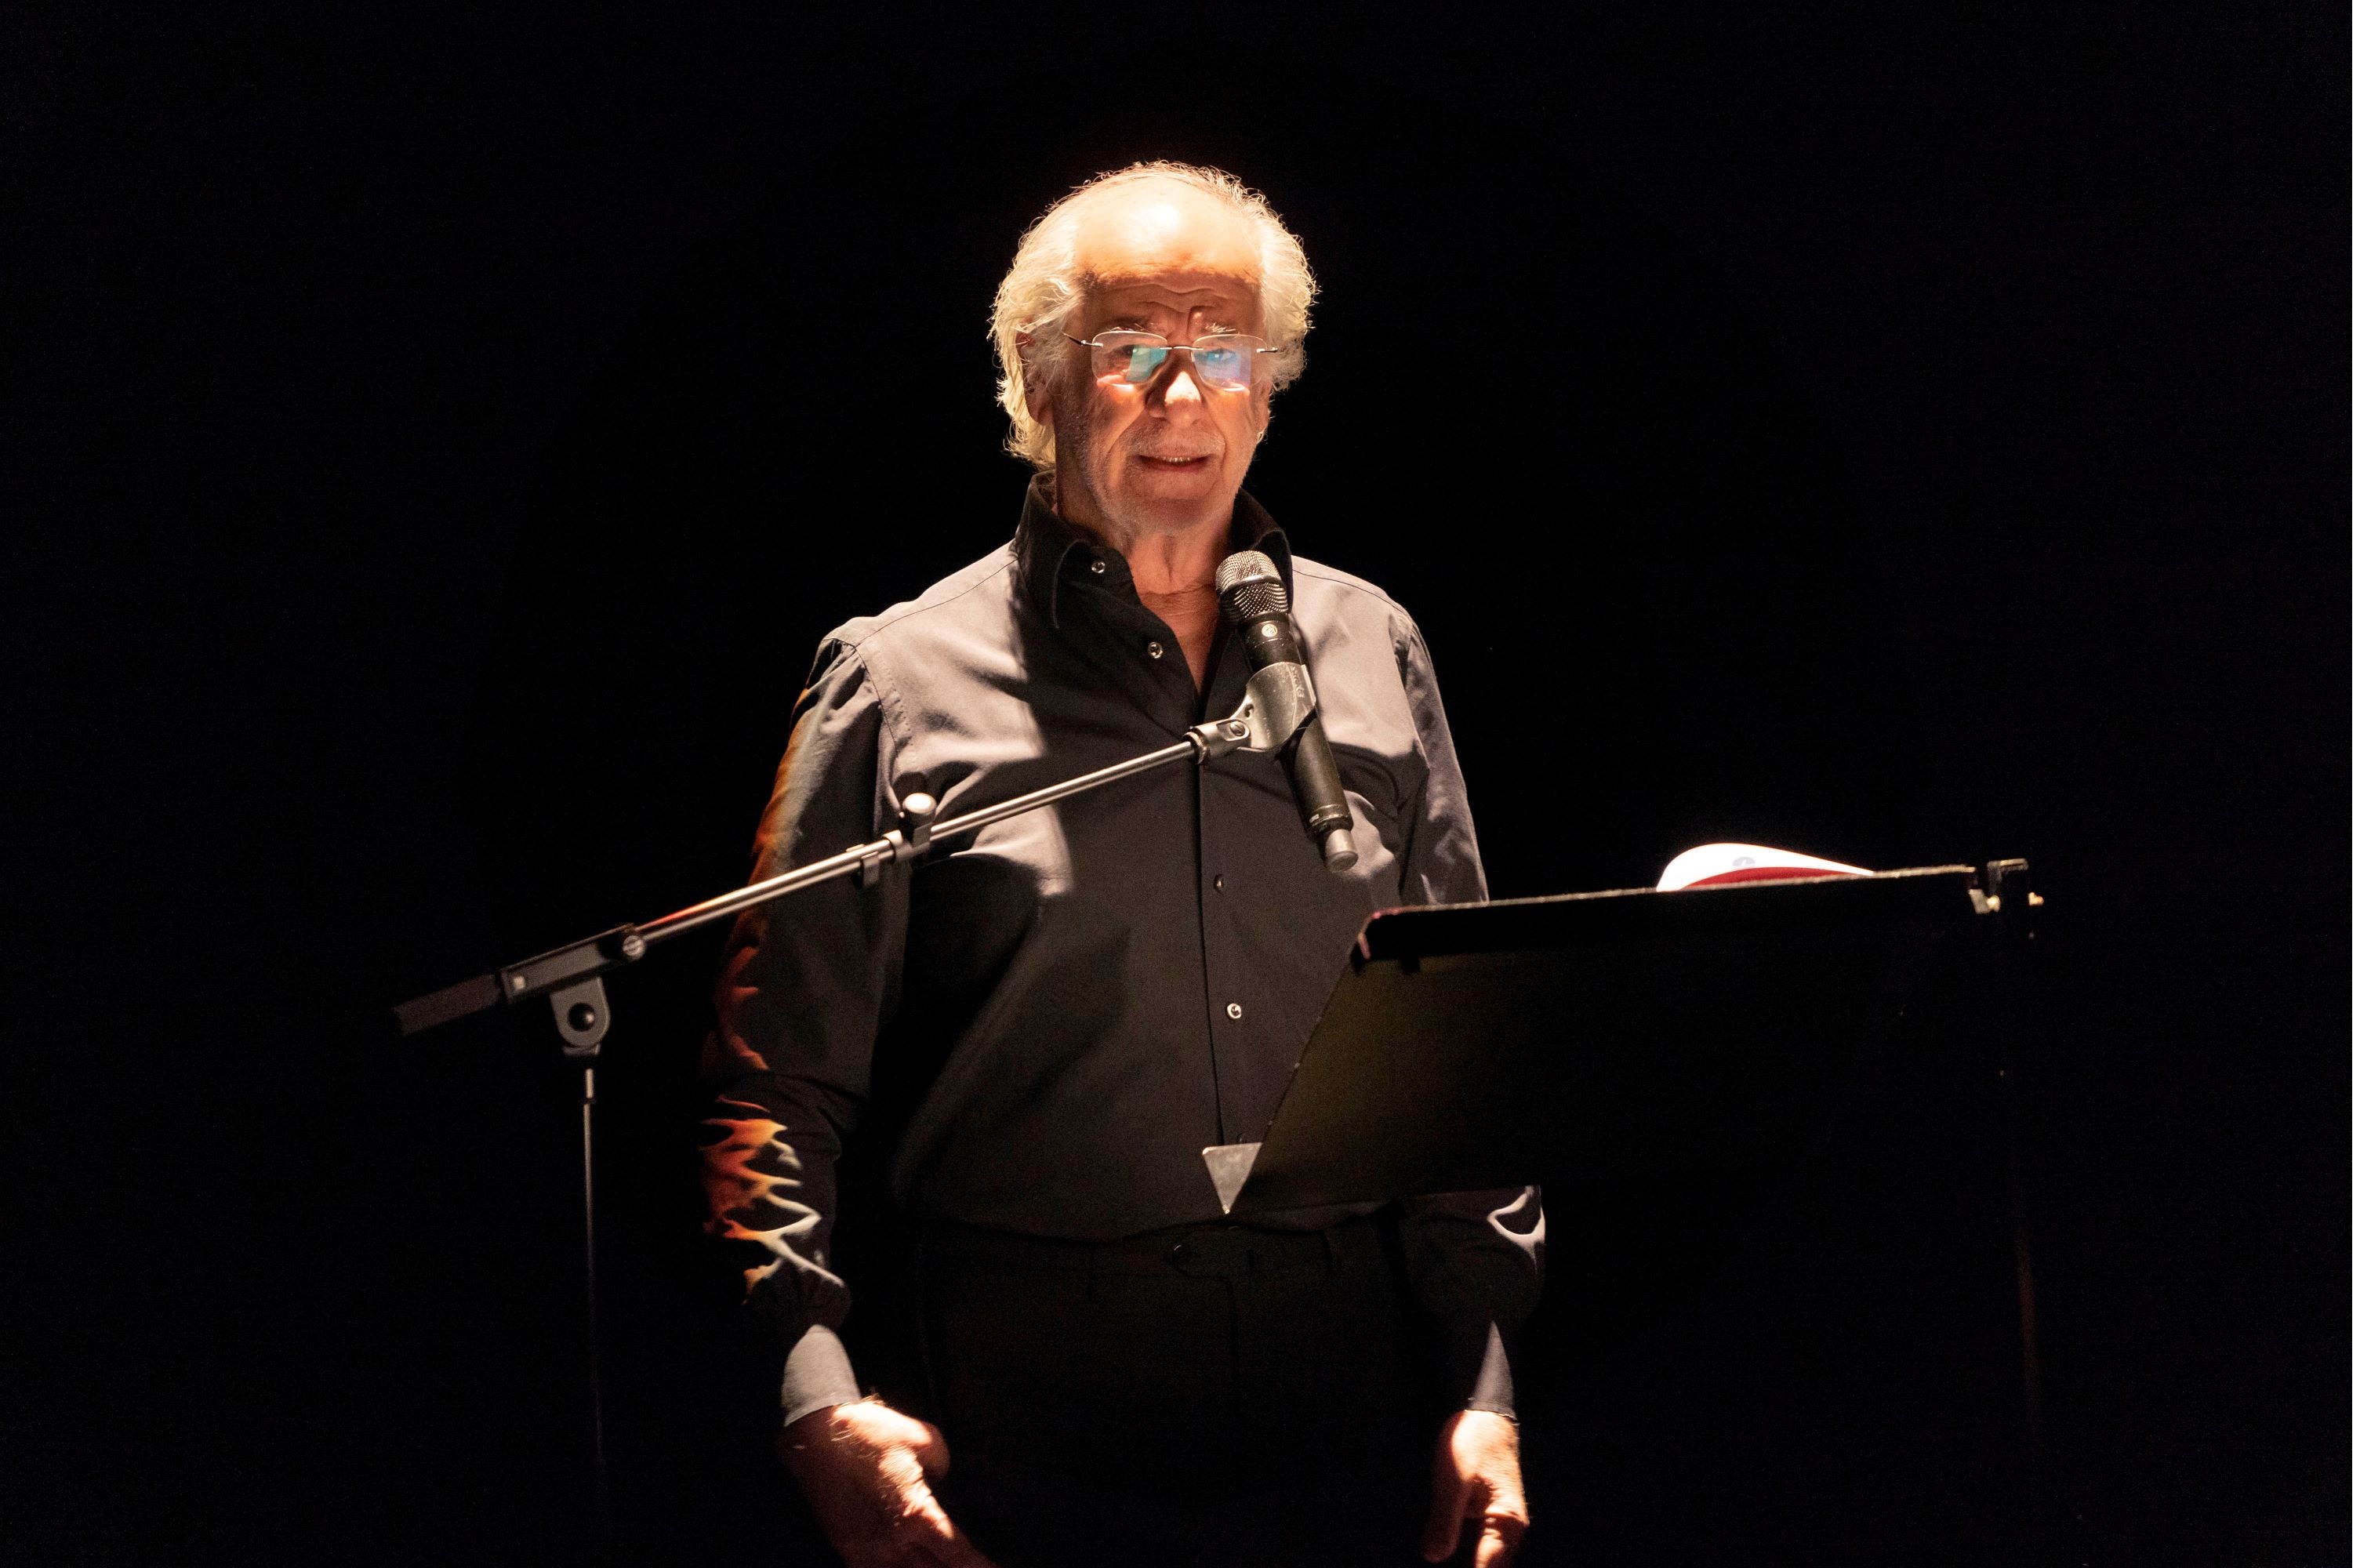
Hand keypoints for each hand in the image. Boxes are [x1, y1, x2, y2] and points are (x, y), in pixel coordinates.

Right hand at [776, 1398, 996, 1566]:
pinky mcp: (849, 1552)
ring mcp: (868, 1553)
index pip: (959, 1556)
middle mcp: (894, 1543)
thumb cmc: (871, 1433)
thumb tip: (945, 1483)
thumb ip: (944, 1468)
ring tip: (948, 1567)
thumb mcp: (925, 1439)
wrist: (814, 1437)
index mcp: (917, 1515)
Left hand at [1421, 1409, 1527, 1565]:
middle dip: (1466, 1567)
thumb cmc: (1473, 1442)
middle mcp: (1510, 1530)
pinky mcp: (1491, 1518)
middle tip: (1434, 1553)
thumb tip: (1434, 1557)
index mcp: (1506, 1523)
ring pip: (1485, 1559)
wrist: (1486, 1415)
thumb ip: (1444, 1521)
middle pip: (1489, 1567)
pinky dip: (1466, 1551)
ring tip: (1437, 1547)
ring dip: (1467, 1560)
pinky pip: (1481, 1546)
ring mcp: (1503, 1525)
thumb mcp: (1452, 1479)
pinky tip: (1442, 1545)